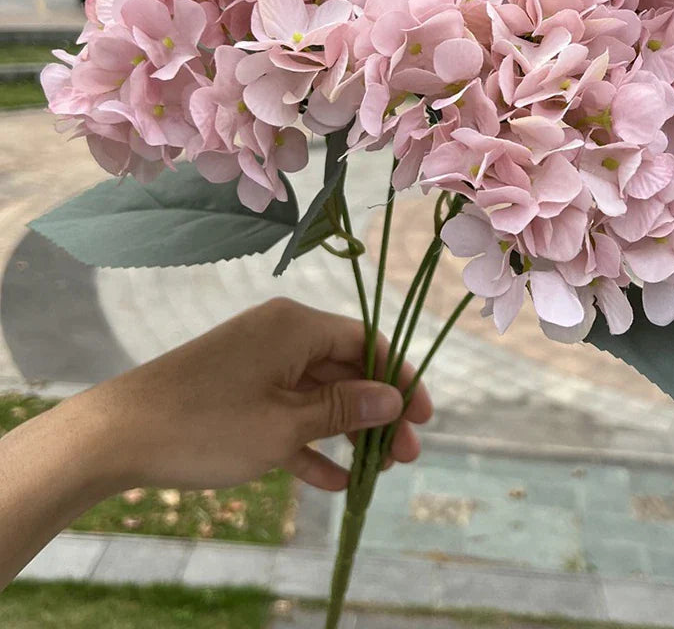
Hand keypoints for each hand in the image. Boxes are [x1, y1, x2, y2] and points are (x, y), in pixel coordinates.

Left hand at [84, 297, 432, 492]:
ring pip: (318, 394)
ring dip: (348, 431)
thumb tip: (392, 399)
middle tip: (406, 456)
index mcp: (296, 326)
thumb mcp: (285, 424)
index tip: (424, 417)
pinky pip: (286, 412)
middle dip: (377, 412)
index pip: (367, 341)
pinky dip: (310, 441)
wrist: (115, 437)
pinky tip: (333, 481)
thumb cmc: (206, 425)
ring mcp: (257, 364)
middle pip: (346, 369)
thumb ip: (343, 411)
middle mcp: (281, 335)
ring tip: (378, 471)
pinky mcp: (237, 392)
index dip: (401, 378)